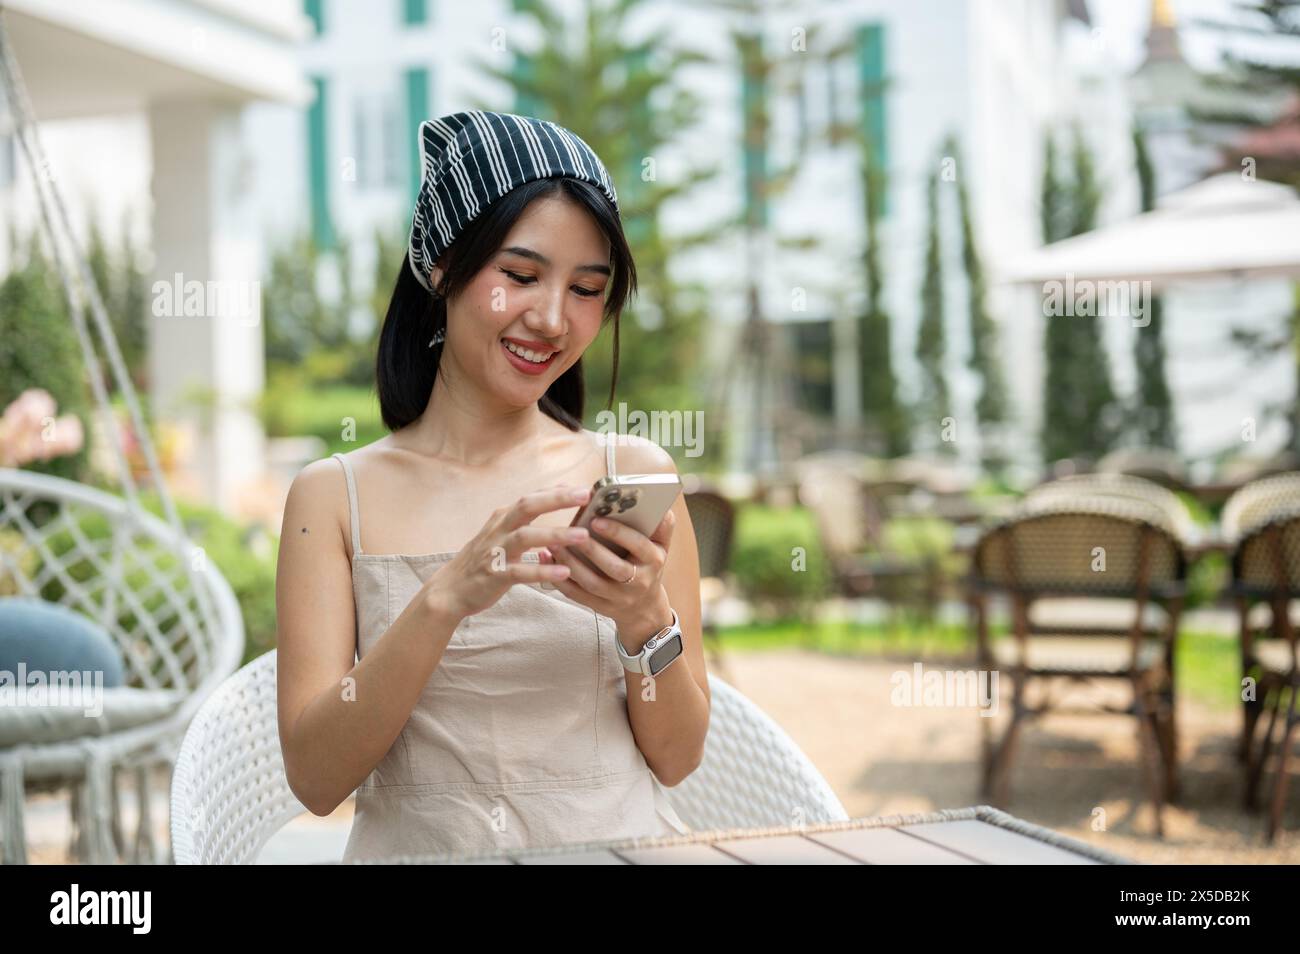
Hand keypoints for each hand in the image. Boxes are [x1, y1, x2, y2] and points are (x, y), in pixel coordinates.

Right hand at [422, 485, 592, 622]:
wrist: (450, 589)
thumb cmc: (484, 559)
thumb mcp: (502, 532)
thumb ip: (527, 517)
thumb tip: (559, 493)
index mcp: (503, 518)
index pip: (532, 497)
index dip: (557, 491)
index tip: (584, 488)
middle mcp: (499, 529)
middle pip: (527, 506)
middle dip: (556, 499)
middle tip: (584, 495)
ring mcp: (495, 551)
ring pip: (526, 537)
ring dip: (555, 534)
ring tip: (582, 536)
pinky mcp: (494, 575)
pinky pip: (520, 571)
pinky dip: (542, 571)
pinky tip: (564, 573)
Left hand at [539, 507, 675, 636]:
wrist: (644, 608)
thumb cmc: (648, 567)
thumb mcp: (661, 547)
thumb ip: (662, 526)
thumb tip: (661, 504)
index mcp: (653, 561)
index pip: (639, 546)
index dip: (618, 533)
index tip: (597, 520)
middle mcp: (637, 582)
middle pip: (613, 567)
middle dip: (590, 550)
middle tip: (569, 531)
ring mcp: (618, 598)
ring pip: (591, 583)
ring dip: (570, 564)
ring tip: (553, 543)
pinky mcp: (601, 607)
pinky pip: (578, 595)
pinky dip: (560, 579)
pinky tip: (547, 561)